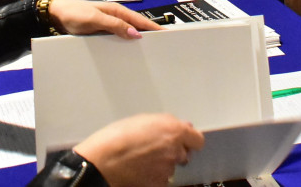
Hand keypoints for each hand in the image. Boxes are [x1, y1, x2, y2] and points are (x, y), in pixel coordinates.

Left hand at [47, 0, 161, 38]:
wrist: (55, 14)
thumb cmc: (74, 14)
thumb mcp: (95, 19)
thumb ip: (115, 26)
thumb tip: (135, 33)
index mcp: (116, 10)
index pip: (139, 20)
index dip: (152, 26)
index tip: (165, 33)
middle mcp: (114, 15)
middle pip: (136, 25)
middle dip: (148, 32)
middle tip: (161, 44)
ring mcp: (108, 23)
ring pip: (127, 31)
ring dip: (137, 38)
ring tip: (148, 49)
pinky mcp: (101, 30)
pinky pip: (117, 36)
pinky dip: (125, 41)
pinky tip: (127, 49)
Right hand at [73, 114, 204, 186]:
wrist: (103, 161)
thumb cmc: (118, 136)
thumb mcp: (143, 119)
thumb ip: (166, 123)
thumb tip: (180, 126)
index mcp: (174, 131)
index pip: (197, 140)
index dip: (189, 140)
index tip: (182, 140)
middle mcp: (175, 151)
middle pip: (184, 153)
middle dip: (173, 152)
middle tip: (155, 149)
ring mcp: (168, 169)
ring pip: (171, 167)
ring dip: (162, 164)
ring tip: (141, 159)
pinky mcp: (159, 184)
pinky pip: (162, 179)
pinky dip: (153, 176)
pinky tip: (139, 170)